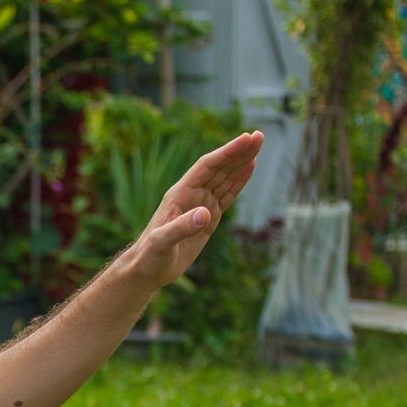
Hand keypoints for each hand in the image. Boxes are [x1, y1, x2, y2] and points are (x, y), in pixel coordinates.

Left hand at [123, 131, 263, 290]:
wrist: (147, 270)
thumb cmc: (149, 256)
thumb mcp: (162, 243)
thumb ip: (181, 228)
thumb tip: (205, 214)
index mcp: (179, 195)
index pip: (207, 167)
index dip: (226, 153)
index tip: (246, 139)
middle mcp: (191, 195)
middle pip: (218, 168)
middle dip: (239, 152)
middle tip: (259, 136)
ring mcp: (200, 205)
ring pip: (224, 178)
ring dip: (241, 162)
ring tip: (258, 144)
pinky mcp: (208, 218)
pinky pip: (227, 194)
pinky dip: (239, 181)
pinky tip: (249, 167)